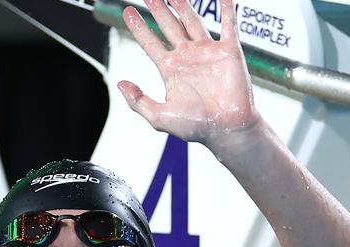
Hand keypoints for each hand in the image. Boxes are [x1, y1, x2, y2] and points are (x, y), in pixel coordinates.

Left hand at [119, 0, 259, 144]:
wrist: (226, 129)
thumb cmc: (196, 127)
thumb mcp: (159, 117)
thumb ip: (138, 101)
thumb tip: (120, 84)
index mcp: (170, 70)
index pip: (150, 43)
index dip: (139, 27)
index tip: (127, 12)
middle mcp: (187, 58)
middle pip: (169, 26)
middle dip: (158, 10)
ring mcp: (207, 52)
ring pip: (192, 21)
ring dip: (183, 5)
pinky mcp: (229, 51)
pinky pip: (228, 24)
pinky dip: (226, 9)